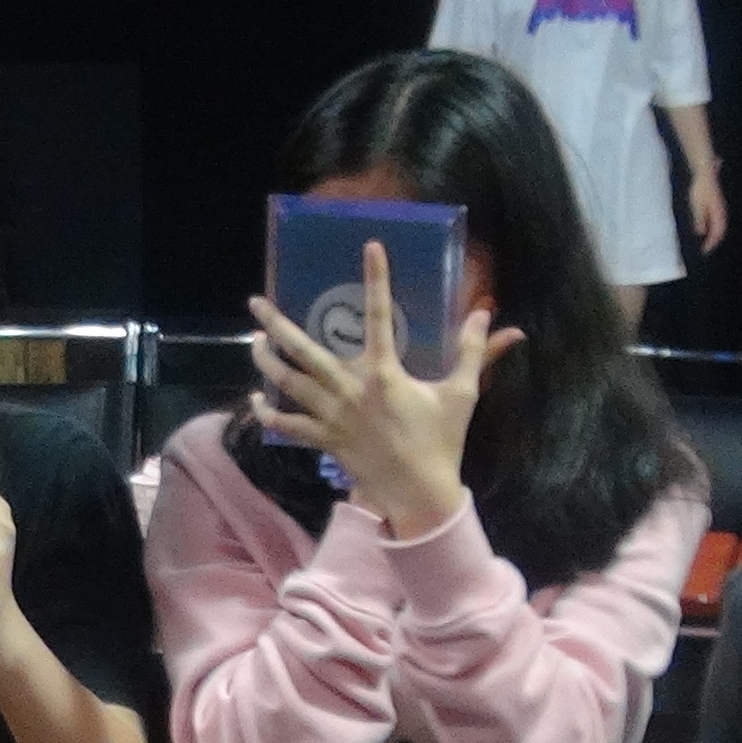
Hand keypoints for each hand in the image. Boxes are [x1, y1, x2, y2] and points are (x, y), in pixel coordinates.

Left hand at [246, 242, 522, 536]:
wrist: (420, 494)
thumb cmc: (442, 442)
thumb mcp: (462, 395)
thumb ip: (473, 352)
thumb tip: (487, 314)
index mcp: (384, 373)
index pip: (380, 315)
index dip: (377, 279)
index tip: (371, 248)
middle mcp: (350, 389)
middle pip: (305, 351)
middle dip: (277, 325)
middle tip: (256, 302)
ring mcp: (333, 416)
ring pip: (289, 384)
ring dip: (268, 361)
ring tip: (254, 341)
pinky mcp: (325, 440)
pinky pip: (288, 426)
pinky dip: (269, 414)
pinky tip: (255, 401)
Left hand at [685, 167, 729, 255]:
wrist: (705, 173)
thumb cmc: (700, 188)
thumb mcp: (697, 204)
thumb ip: (699, 218)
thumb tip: (701, 232)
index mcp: (718, 212)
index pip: (717, 232)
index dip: (712, 243)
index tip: (705, 251)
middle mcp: (721, 211)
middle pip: (720, 230)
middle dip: (714, 241)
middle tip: (706, 249)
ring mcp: (720, 208)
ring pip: (719, 225)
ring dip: (714, 235)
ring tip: (707, 242)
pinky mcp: (717, 204)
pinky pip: (716, 219)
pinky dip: (712, 227)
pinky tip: (705, 229)